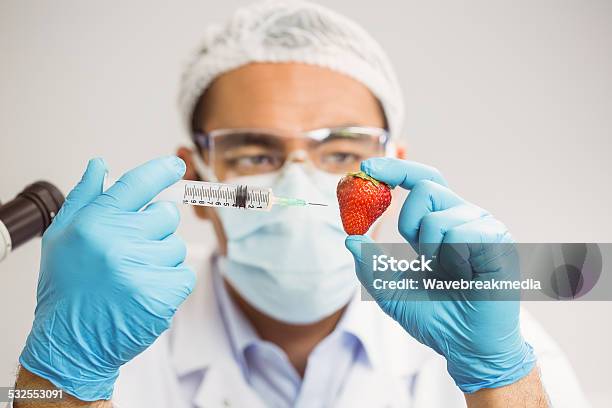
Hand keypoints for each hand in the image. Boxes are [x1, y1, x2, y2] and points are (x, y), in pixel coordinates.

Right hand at [19, 156, 195, 400]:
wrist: (70, 344)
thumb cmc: (66, 288)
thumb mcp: (61, 238)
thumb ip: (84, 198)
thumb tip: (100, 165)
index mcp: (95, 223)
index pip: (137, 184)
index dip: (161, 170)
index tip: (176, 166)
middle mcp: (118, 242)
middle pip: (167, 215)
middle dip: (156, 228)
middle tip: (133, 249)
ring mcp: (141, 269)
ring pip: (177, 247)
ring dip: (162, 259)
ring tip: (134, 276)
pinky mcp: (160, 295)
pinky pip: (185, 274)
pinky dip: (172, 282)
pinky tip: (147, 291)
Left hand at [345, 158, 535, 392]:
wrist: (466, 346)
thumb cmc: (435, 317)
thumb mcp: (390, 289)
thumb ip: (370, 263)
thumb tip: (350, 238)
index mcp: (441, 223)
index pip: (421, 182)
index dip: (395, 169)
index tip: (366, 167)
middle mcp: (463, 217)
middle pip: (426, 187)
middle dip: (409, 221)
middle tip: (420, 256)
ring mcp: (482, 226)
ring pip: (439, 215)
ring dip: (431, 250)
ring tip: (448, 273)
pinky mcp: (498, 240)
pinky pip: (463, 232)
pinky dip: (454, 258)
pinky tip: (466, 275)